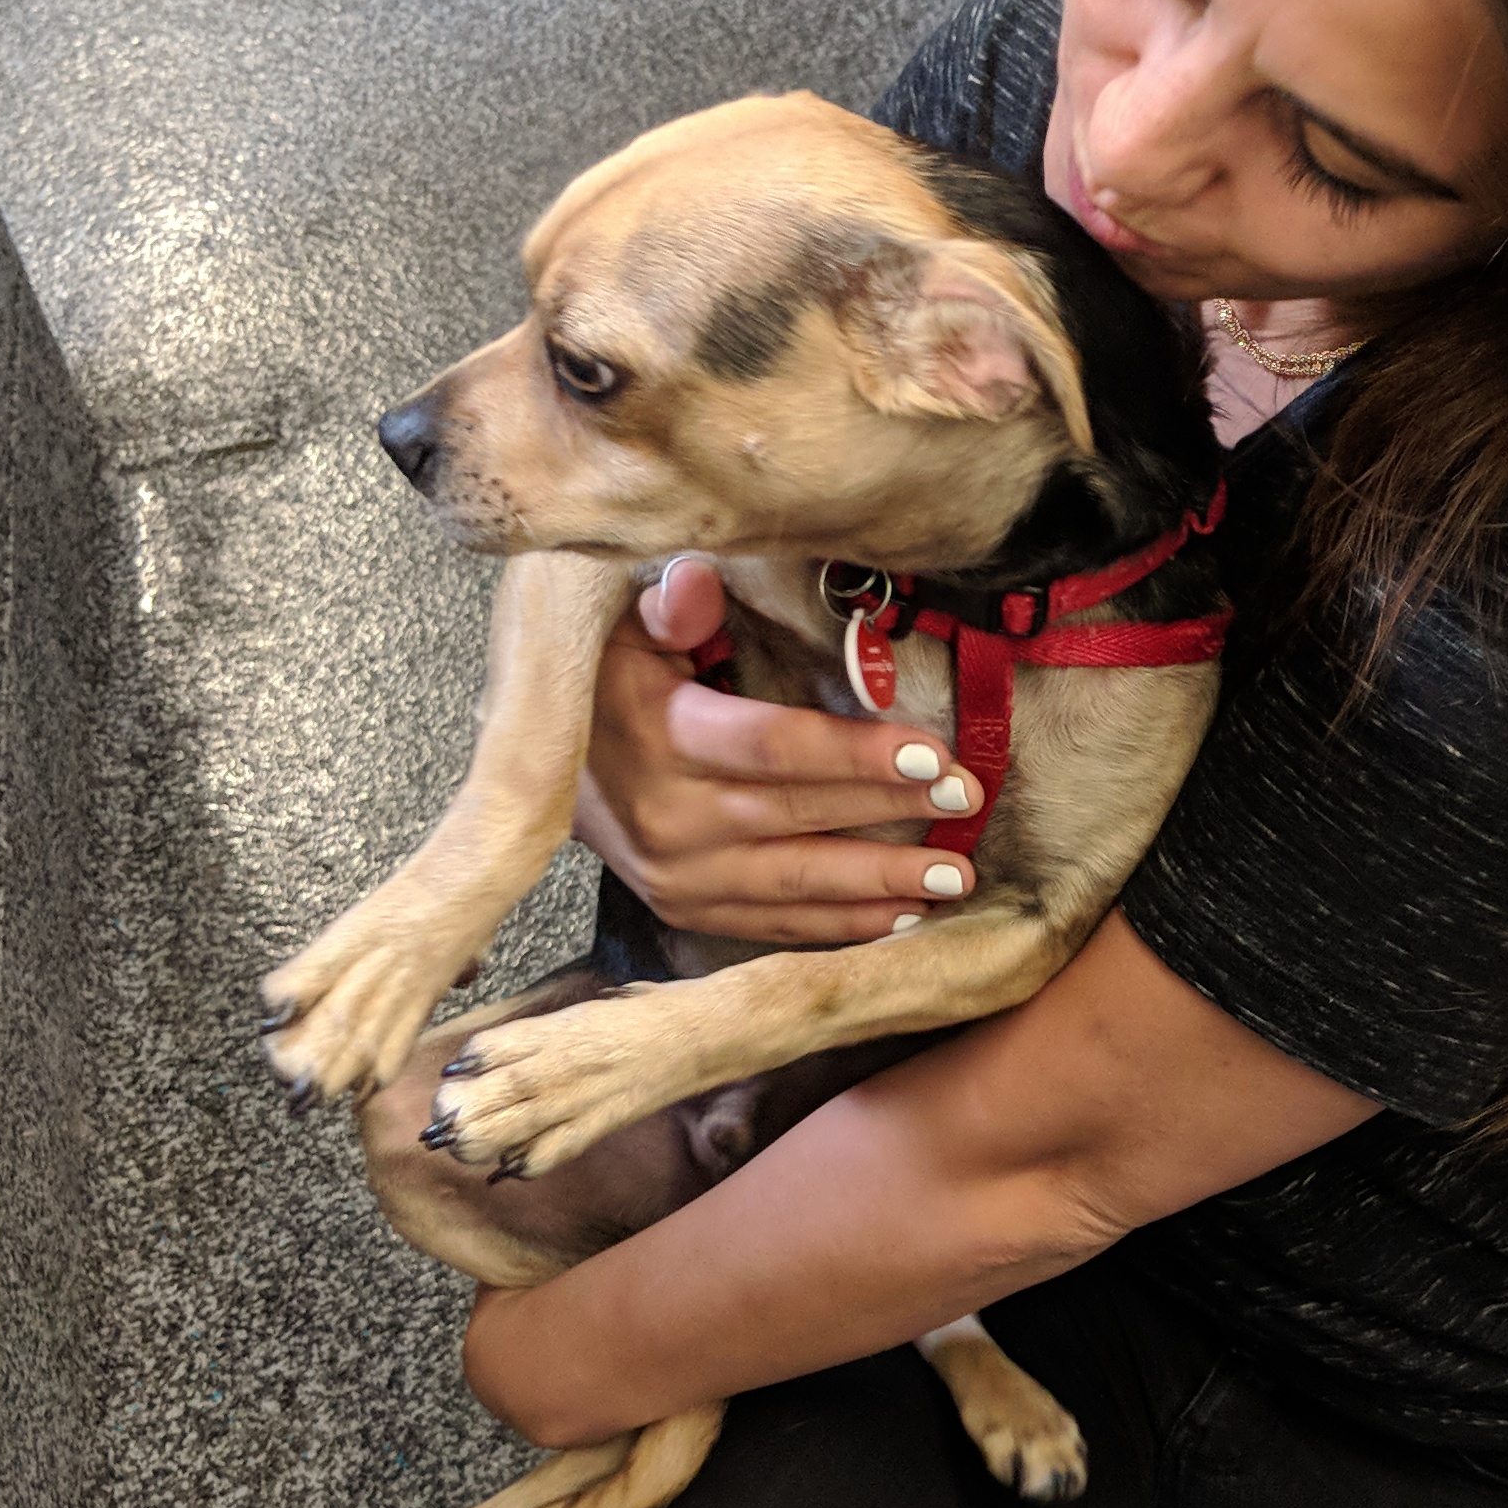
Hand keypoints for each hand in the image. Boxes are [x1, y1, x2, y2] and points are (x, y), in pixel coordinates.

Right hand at [573, 557, 979, 944]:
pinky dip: (842, 925)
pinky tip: (902, 916)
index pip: (775, 747)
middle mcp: (669, 817)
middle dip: (892, 809)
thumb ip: (672, 607)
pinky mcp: (685, 911)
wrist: (540, 773)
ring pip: (797, 883)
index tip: (932, 753)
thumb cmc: (608, 686)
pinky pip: (776, 924)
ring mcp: (677, 876)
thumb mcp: (624, 628)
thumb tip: (696, 583)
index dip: (856, 752)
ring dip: (881, 882)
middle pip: (800, 814)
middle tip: (967, 801)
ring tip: (954, 877)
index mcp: (661, 735)